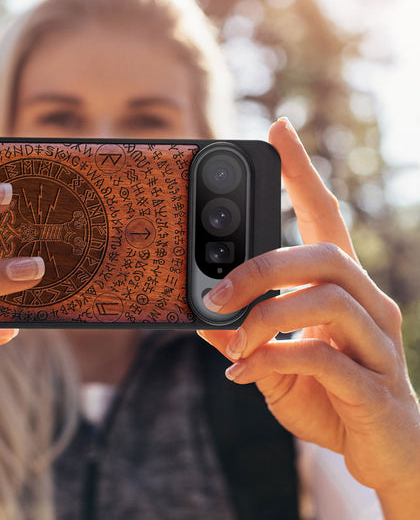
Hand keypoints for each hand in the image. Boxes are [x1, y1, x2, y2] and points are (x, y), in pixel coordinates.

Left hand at [198, 118, 419, 511]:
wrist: (383, 455)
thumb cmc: (329, 396)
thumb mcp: (273, 359)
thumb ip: (242, 334)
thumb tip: (199, 314)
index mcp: (342, 288)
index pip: (325, 216)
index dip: (302, 172)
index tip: (278, 129)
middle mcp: (369, 304)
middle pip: (324, 254)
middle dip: (261, 267)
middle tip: (215, 292)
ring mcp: (379, 343)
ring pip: (327, 299)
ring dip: (265, 317)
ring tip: (232, 341)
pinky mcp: (376, 386)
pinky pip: (324, 357)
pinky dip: (273, 359)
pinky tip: (244, 374)